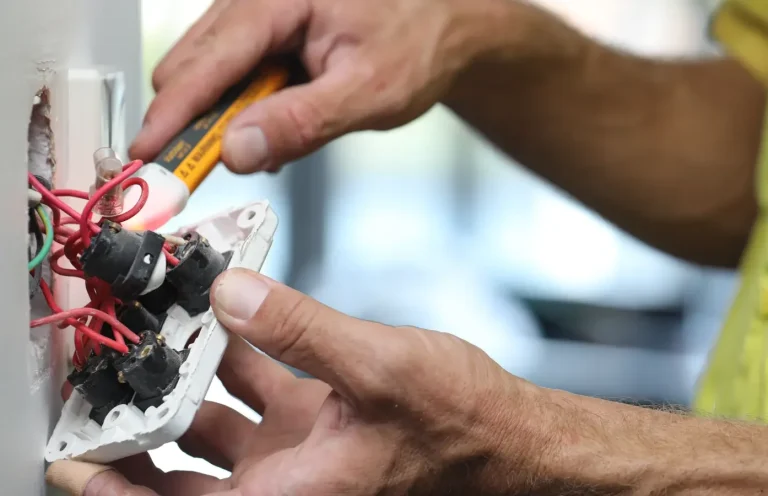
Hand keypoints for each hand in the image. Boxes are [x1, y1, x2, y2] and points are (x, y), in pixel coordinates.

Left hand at [48, 268, 555, 494]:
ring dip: (183, 384)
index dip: (118, 493)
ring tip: (153, 339)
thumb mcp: (380, 370)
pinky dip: (235, 356)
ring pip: (213, 429)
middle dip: (137, 437)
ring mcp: (299, 452)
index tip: (73, 458)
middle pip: (181, 479)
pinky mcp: (315, 422)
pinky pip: (255, 390)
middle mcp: (287, 484)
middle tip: (101, 390)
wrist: (506, 437)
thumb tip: (227, 294)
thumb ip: (300, 330)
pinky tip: (226, 316)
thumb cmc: (459, 426)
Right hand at [129, 0, 532, 172]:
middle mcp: (258, 2)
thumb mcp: (367, 92)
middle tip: (203, 174)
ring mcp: (259, 19)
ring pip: (209, 77)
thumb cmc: (416, 43)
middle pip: (191, 68)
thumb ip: (301, 121)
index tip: (149, 160)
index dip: (170, 117)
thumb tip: (239, 150)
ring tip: (270, 143)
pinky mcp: (266, 40)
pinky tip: (277, 126)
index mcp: (278, 1)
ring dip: (222, 122)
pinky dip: (244, 113)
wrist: (442, 27)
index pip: (204, 63)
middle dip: (192, 125)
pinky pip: (234, 80)